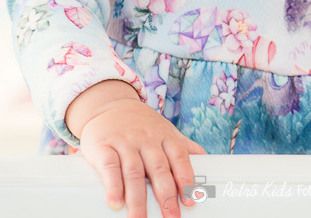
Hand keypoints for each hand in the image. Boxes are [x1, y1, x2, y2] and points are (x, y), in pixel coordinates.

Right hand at [68, 84, 206, 217]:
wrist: (109, 103)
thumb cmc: (141, 123)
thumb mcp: (165, 130)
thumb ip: (183, 146)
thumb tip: (207, 162)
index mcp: (165, 137)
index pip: (180, 158)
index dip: (186, 180)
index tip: (191, 201)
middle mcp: (147, 139)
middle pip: (159, 169)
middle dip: (166, 196)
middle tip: (171, 216)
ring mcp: (125, 142)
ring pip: (134, 172)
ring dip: (137, 199)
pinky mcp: (103, 146)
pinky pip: (109, 167)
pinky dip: (113, 186)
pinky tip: (116, 202)